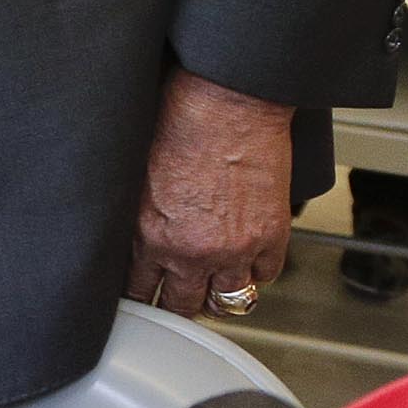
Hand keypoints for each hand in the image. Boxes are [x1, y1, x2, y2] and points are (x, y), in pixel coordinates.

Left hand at [126, 70, 293, 318]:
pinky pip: (266, 277)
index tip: (142, 298)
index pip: (138, 289)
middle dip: (176, 305)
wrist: (228, 102)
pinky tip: (247, 264)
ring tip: (213, 289)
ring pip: (227, 302)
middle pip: (182, 304)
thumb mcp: (137, 176)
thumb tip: (135, 239)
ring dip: (219, 297)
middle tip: (175, 301)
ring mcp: (236, 249)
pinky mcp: (272, 236)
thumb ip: (139, 216)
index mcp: (150, 235)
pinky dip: (257, 274)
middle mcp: (192, 251)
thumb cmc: (179, 121)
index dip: (140, 297)